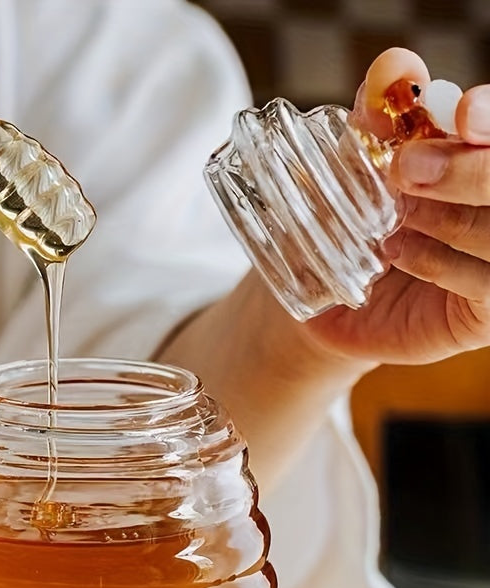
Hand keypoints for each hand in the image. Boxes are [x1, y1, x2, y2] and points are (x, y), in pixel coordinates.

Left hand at [305, 48, 489, 364]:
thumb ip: (382, 118)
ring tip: (396, 217)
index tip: (461, 113)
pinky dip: (439, 263)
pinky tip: (397, 252)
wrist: (333, 299)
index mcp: (483, 158)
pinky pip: (486, 284)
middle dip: (470, 168)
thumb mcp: (360, 167)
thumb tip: (392, 66)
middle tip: (406, 169)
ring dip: (447, 217)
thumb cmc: (356, 225)